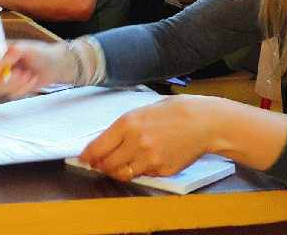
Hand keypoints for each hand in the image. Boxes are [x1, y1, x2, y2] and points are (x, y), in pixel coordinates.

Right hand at [0, 40, 74, 97]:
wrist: (55, 66)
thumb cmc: (41, 53)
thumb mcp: (28, 49)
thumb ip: (13, 53)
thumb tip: (1, 63)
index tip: (1, 67)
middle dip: (7, 78)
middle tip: (21, 73)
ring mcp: (4, 78)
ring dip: (16, 84)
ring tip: (29, 76)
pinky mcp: (12, 89)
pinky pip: (11, 94)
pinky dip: (23, 89)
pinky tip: (31, 80)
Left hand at [78, 95, 212, 180]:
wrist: (202, 122)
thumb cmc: (173, 112)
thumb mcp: (141, 112)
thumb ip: (123, 128)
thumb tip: (105, 142)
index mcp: (128, 123)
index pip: (98, 146)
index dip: (88, 155)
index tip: (83, 158)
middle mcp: (136, 142)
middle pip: (107, 164)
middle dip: (101, 165)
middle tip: (99, 164)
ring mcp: (149, 159)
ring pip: (123, 174)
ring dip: (117, 171)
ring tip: (119, 164)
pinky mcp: (161, 170)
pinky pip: (143, 175)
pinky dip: (139, 170)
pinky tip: (144, 160)